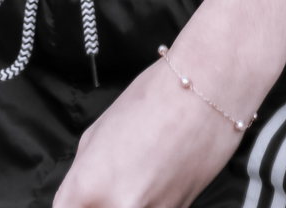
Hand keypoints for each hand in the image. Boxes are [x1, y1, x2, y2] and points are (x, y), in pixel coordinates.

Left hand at [54, 55, 242, 207]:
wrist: (211, 88)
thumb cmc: (159, 95)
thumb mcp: (98, 130)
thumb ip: (83, 171)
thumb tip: (76, 197)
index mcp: (89, 185)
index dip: (74, 202)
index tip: (79, 197)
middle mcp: (119, 207)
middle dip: (96, 202)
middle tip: (108, 181)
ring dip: (125, 197)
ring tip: (137, 172)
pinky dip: (150, 198)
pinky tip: (157, 173)